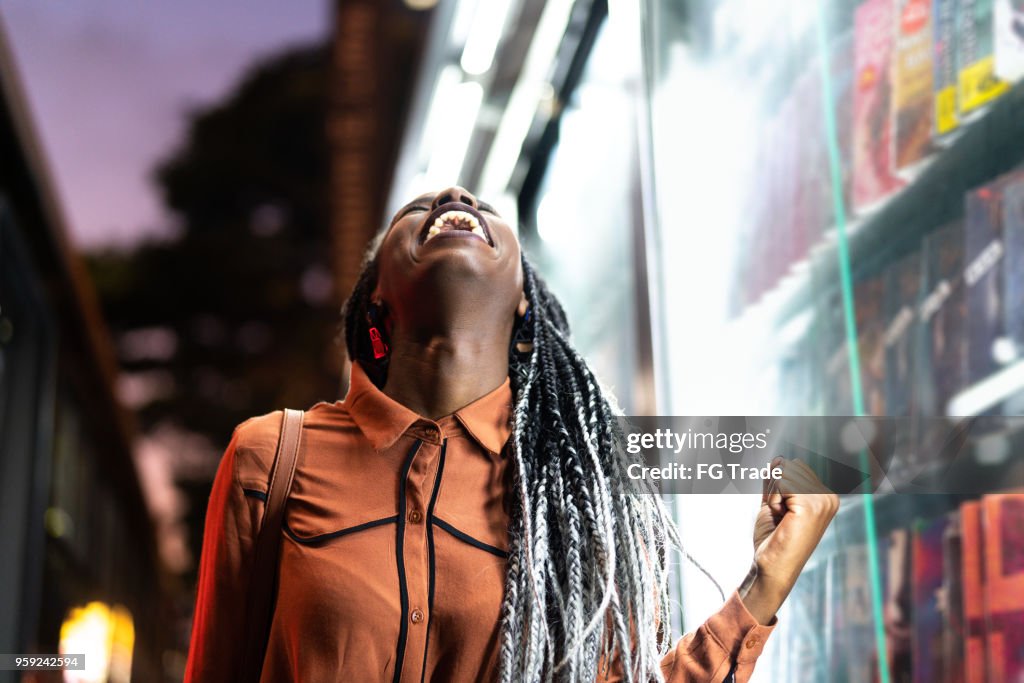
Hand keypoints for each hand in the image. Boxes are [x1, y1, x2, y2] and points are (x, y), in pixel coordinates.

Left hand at [738, 456, 838, 623]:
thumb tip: (779, 459)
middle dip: (775, 488)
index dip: (778, 485)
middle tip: (781, 516)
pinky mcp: (812, 506)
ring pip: (784, 472)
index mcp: (825, 496)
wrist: (771, 567)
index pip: (794, 465)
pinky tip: (781, 518)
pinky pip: (781, 482)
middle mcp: (829, 497)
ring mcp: (823, 501)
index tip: (783, 511)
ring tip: (781, 518)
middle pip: (790, 465)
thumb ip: (777, 480)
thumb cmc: (773, 538)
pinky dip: (773, 499)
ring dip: (774, 494)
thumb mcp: (775, 502)